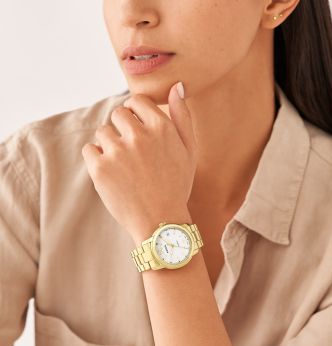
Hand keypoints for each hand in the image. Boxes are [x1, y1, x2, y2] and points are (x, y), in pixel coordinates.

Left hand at [81, 82, 196, 237]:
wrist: (160, 221)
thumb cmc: (176, 185)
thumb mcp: (189, 150)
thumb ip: (183, 116)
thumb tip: (177, 86)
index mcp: (162, 127)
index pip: (136, 101)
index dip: (136, 114)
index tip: (139, 131)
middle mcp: (139, 136)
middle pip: (117, 114)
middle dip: (123, 129)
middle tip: (133, 152)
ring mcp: (118, 152)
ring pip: (103, 132)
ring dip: (110, 144)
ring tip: (124, 166)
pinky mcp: (100, 168)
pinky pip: (89, 149)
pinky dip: (97, 159)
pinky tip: (112, 173)